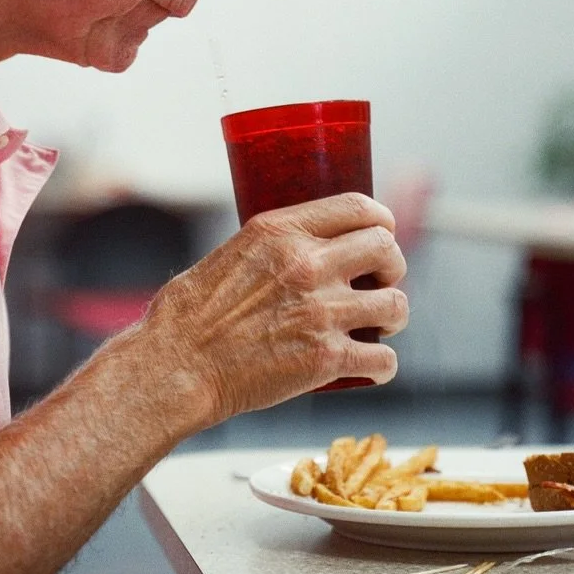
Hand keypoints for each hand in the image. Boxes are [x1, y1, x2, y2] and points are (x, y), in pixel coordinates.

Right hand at [138, 193, 407, 424]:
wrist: (177, 366)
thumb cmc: (188, 315)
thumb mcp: (230, 253)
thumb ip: (274, 246)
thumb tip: (302, 248)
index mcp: (281, 232)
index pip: (358, 207)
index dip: (381, 221)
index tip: (381, 234)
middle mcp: (307, 265)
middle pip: (386, 249)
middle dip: (391, 267)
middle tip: (378, 283)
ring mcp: (321, 312)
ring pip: (396, 304)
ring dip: (392, 317)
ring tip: (377, 327)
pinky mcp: (326, 359)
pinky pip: (385, 359)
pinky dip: (382, 366)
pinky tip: (369, 367)